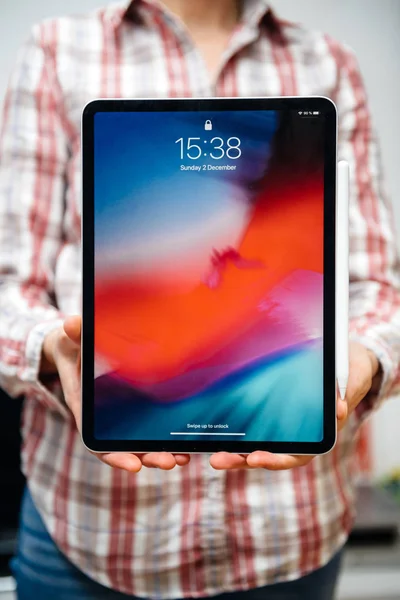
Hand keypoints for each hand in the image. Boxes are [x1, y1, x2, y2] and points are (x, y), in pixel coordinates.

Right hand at [42, 315, 189, 472]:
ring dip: (158, 454)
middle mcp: (101, 419)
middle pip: (123, 448)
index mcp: (84, 408)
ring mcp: (116, 417)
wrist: (74, 344)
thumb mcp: (74, 338)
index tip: (133, 464)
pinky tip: (183, 443)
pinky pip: (146, 431)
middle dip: (147, 457)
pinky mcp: (130, 410)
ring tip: (181, 458)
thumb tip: (70, 322)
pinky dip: (162, 440)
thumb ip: (76, 334)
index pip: (96, 442)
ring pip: (137, 444)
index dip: (114, 455)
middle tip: (168, 461)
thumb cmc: (74, 344)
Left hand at [209, 341, 380, 470]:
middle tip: (219, 459)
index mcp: (322, 433)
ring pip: (259, 444)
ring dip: (236, 452)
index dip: (277, 459)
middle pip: (271, 454)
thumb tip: (338, 407)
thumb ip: (349, 389)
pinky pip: (254, 425)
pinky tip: (216, 431)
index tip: (256, 458)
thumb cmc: (352, 366)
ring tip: (214, 455)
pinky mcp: (272, 410)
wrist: (348, 356)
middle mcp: (301, 434)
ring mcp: (286, 424)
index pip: (298, 454)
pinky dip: (236, 431)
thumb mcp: (355, 374)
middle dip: (244, 460)